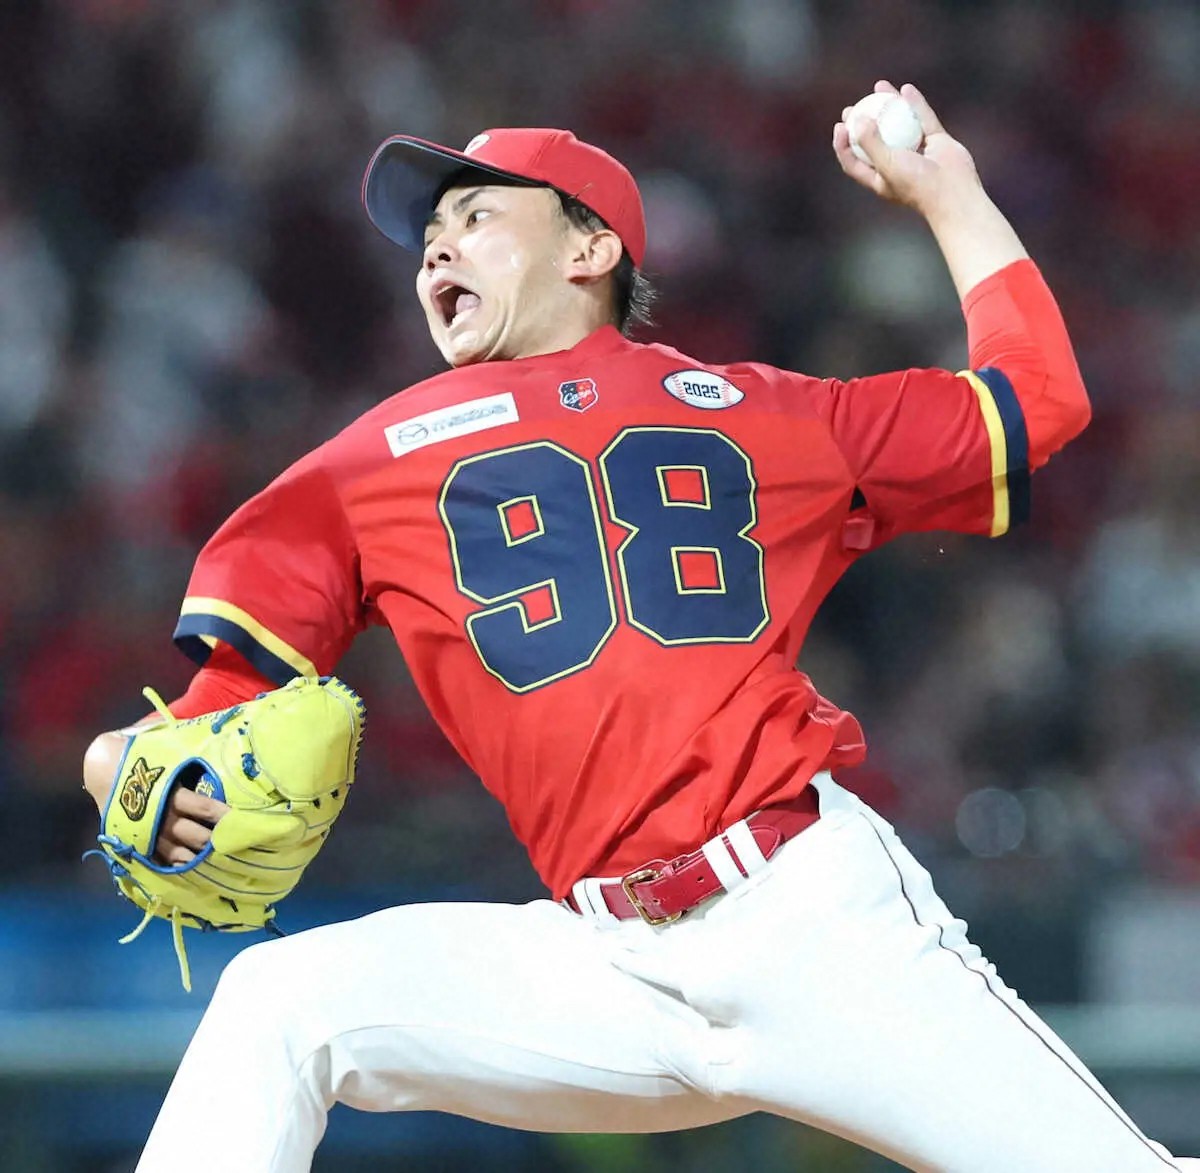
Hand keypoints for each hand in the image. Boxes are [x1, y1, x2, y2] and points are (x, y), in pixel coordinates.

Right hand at [83, 730, 229, 866]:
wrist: (102, 771)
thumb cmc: (141, 755)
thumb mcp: (164, 748)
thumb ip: (187, 747)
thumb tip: (216, 731)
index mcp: (170, 793)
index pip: (204, 808)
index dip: (224, 815)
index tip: (242, 820)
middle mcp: (162, 817)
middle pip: (195, 835)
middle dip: (216, 840)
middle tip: (236, 844)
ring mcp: (151, 834)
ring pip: (181, 853)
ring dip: (200, 857)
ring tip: (221, 860)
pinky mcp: (141, 843)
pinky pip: (162, 861)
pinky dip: (179, 865)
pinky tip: (194, 869)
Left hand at [832, 81, 981, 218]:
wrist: (953, 191)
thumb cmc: (916, 183)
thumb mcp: (886, 165)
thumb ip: (870, 143)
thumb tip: (857, 120)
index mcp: (880, 178)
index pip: (855, 161)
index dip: (844, 145)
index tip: (840, 126)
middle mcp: (896, 164)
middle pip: (874, 140)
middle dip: (862, 123)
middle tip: (853, 107)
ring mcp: (917, 152)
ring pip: (899, 124)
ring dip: (889, 105)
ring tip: (879, 87)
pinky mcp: (936, 141)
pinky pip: (924, 118)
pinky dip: (915, 104)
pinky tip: (906, 89)